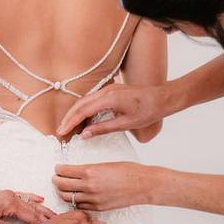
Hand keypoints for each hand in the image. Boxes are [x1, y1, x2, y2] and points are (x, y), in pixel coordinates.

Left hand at [0, 189, 56, 223]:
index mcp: (11, 203)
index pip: (32, 216)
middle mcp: (12, 197)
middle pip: (34, 210)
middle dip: (46, 218)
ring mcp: (9, 195)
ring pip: (30, 203)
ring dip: (42, 210)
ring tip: (54, 216)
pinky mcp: (5, 195)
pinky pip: (23, 197)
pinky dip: (32, 199)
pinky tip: (40, 199)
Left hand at [53, 161, 153, 211]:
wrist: (142, 184)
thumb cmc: (127, 171)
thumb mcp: (104, 164)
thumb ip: (89, 169)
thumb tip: (76, 171)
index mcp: (89, 172)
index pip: (64, 171)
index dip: (58, 169)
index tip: (58, 168)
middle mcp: (89, 186)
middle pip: (62, 185)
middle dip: (56, 180)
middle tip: (56, 178)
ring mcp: (93, 199)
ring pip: (68, 198)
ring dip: (62, 192)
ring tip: (62, 188)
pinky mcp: (98, 208)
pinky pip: (80, 207)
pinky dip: (74, 202)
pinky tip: (75, 197)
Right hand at [56, 83, 170, 138]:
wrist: (163, 97)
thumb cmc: (148, 110)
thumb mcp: (125, 123)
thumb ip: (103, 128)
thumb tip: (85, 134)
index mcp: (108, 99)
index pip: (82, 111)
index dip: (70, 122)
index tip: (61, 132)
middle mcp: (106, 91)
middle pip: (79, 104)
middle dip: (68, 118)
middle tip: (61, 131)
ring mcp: (108, 89)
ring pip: (85, 101)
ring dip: (76, 113)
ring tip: (70, 127)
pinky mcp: (112, 91)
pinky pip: (93, 100)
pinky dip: (85, 110)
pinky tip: (85, 120)